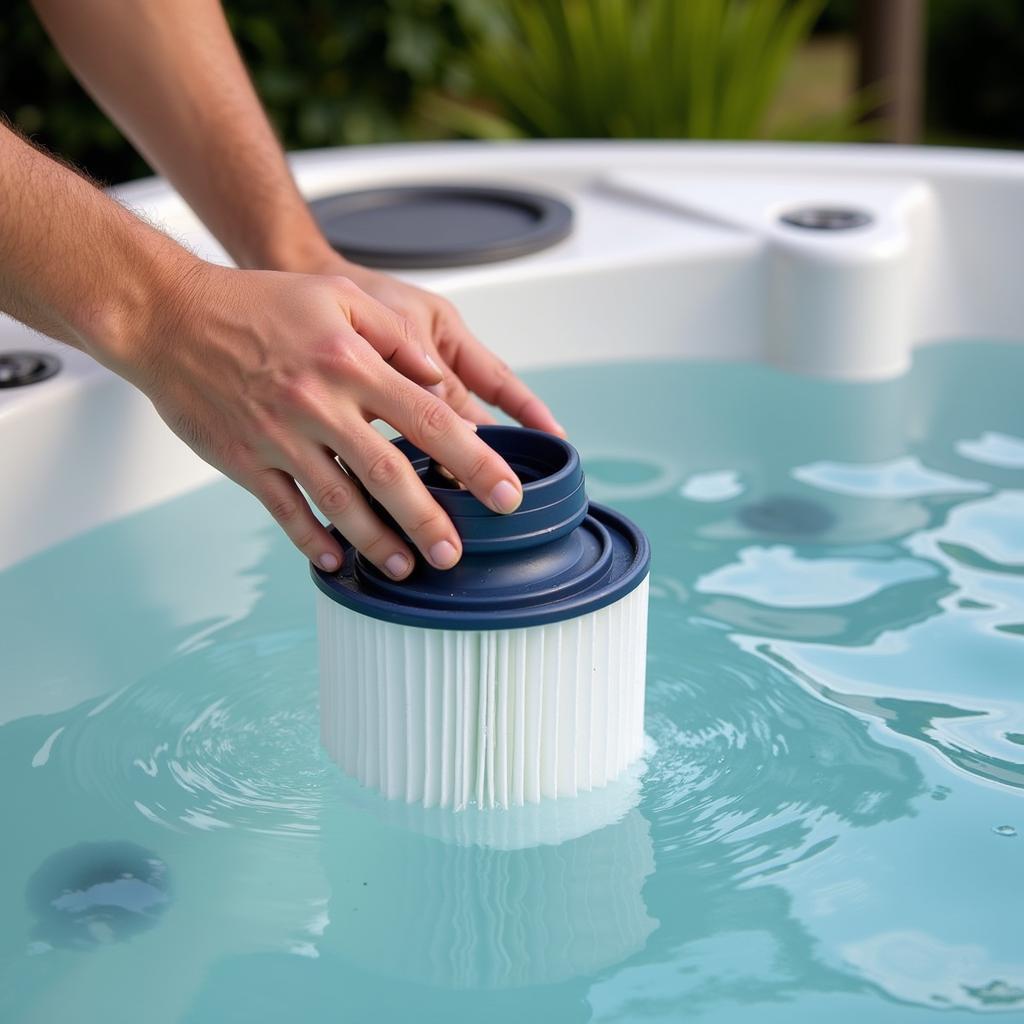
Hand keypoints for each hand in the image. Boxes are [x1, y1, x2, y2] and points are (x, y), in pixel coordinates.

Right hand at [129, 262, 526, 577]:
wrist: (170, 316)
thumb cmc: (260, 303)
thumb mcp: (337, 295)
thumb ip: (394, 336)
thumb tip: (438, 379)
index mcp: (350, 363)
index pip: (429, 420)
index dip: (474, 462)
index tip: (506, 494)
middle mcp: (319, 404)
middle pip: (390, 473)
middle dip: (431, 519)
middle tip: (456, 552)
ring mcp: (279, 437)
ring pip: (340, 502)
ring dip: (378, 541)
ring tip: (407, 567)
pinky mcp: (243, 461)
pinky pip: (284, 511)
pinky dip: (312, 540)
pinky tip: (336, 562)